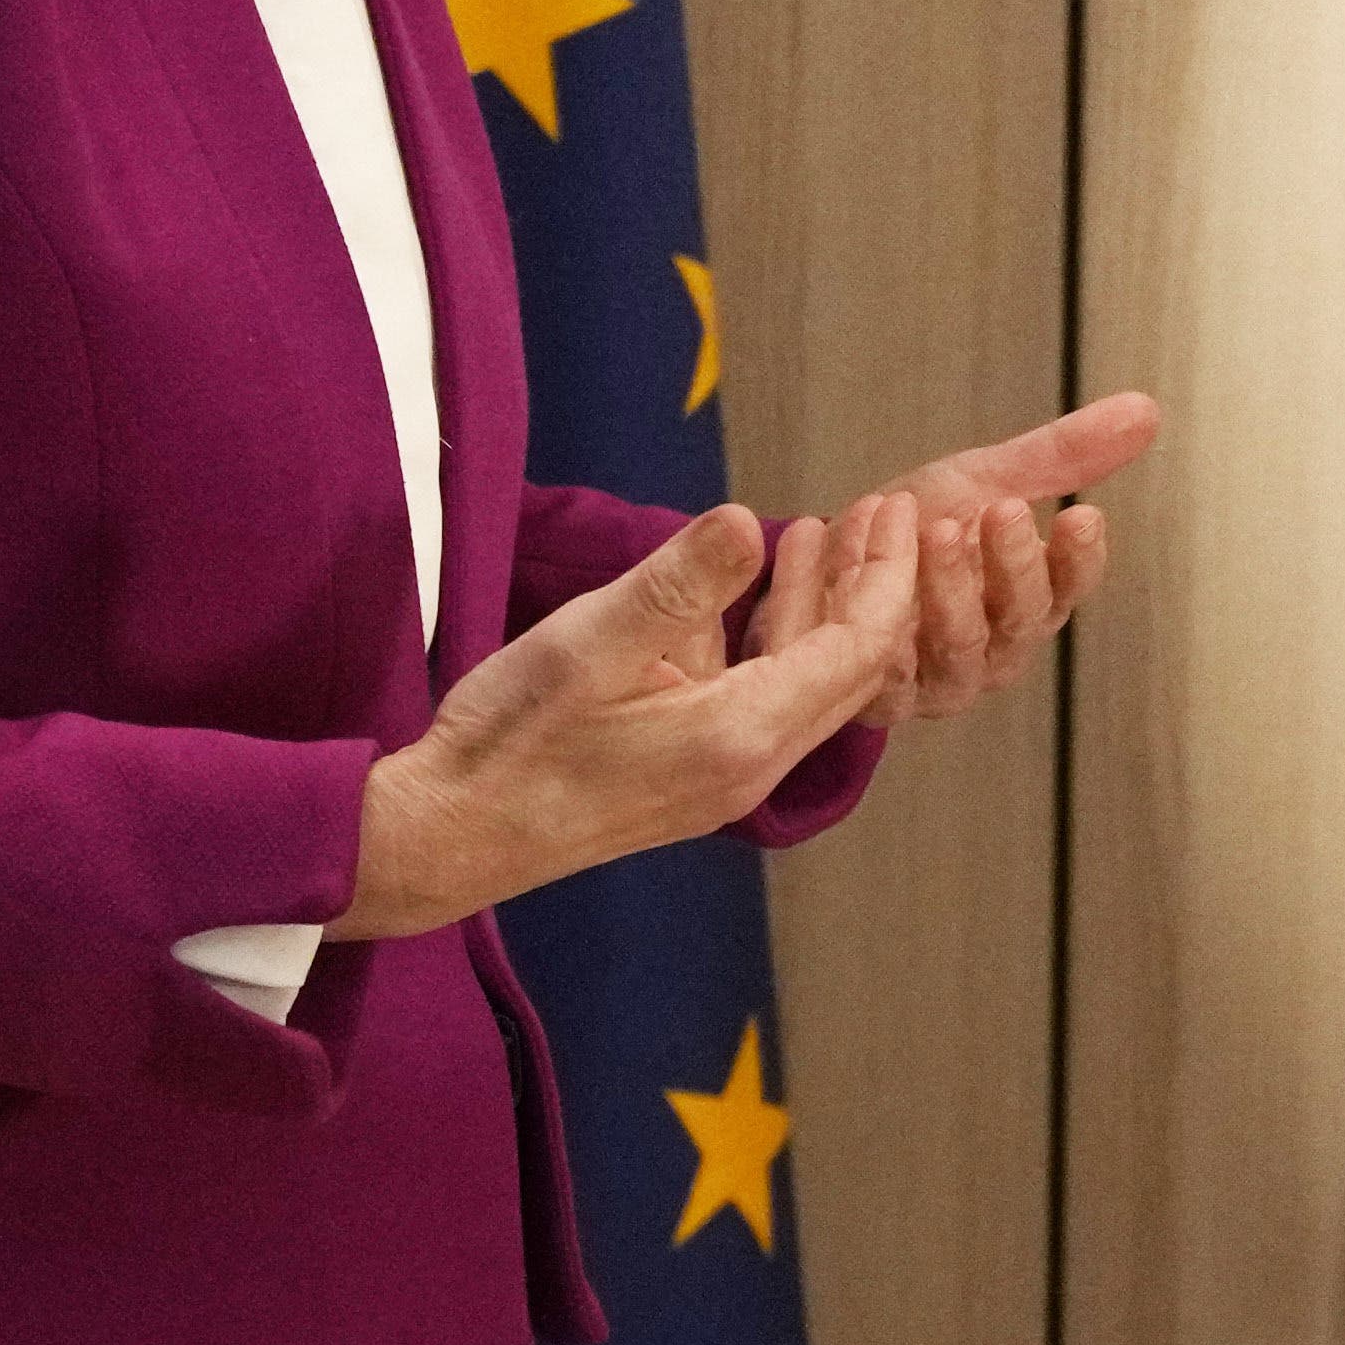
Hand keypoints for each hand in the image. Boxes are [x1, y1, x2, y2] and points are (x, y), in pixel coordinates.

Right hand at [340, 499, 920, 939]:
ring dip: (815, 608)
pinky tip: (747, 588)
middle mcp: (751, 766)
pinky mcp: (690, 777)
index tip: (898, 507)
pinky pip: (758, 700)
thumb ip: (676, 584)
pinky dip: (768, 639)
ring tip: (819, 531)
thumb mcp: (589, 643)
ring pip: (803, 685)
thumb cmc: (510, 741)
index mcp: (744, 734)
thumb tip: (747, 519)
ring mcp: (723, 777)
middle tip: (881, 510)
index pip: (859, 649)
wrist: (446, 838)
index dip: (888, 574)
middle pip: (849, 670)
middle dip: (870, 586)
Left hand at [858, 390, 1158, 725]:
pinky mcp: (882, 697)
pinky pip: (883, 664)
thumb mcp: (981, 481)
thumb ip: (1056, 456)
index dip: (1079, 556)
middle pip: (1020, 619)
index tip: (1084, 514)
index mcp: (1028, 600)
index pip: (1070, 585)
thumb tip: (1146, 409)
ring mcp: (940, 679)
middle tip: (1004, 509)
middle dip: (1015, 564)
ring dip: (950, 588)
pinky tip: (852, 558)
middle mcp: (995, 649)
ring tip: (937, 530)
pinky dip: (866, 603)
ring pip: (959, 646)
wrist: (821, 566)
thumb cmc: (909, 529)